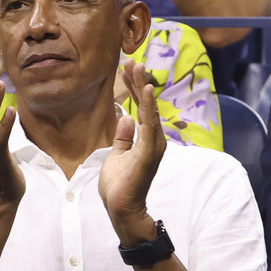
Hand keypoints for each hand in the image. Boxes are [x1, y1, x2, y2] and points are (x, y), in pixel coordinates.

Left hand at [99, 59, 166, 241]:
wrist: (122, 209)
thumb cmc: (120, 185)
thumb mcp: (117, 155)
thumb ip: (123, 137)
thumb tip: (125, 118)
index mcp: (146, 138)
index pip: (140, 107)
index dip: (133, 87)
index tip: (127, 68)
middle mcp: (154, 139)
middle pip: (146, 104)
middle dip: (138, 81)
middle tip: (131, 60)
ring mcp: (153, 145)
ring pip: (149, 110)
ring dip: (142, 88)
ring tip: (137, 68)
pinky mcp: (148, 152)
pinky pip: (149, 124)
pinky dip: (147, 106)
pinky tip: (144, 89)